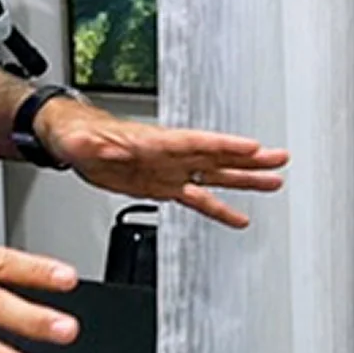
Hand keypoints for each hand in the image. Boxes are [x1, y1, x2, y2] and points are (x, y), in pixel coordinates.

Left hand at [39, 101, 287, 228]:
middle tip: (280, 159)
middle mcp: (168, 155)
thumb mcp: (83, 142)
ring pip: (214, 175)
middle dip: (248, 158)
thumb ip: (97, 146)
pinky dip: (218, 208)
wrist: (73, 141)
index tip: (252, 147)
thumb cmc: (79, 134)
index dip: (223, 146)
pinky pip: (197, 198)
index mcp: (154, 142)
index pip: (195, 143)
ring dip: (244, 179)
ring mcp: (169, 170)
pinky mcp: (163, 185)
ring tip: (275, 182)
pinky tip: (239, 217)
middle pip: (216, 156)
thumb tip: (107, 149)